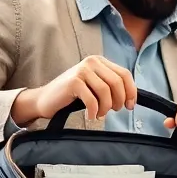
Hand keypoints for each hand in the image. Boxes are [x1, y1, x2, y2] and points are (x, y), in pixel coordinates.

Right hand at [12, 55, 136, 123]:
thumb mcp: (94, 87)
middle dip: (119, 100)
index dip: (131, 91)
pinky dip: (94, 111)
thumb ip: (110, 87)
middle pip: (117, 82)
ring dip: (106, 107)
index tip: (130, 106)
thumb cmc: (72, 96)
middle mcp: (91, 62)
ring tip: (100, 114)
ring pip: (106, 91)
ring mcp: (82, 70)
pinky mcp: (73, 82)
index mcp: (99, 61)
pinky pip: (92, 99)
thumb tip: (130, 98)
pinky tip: (91, 116)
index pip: (124, 74)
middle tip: (113, 111)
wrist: (45, 100)